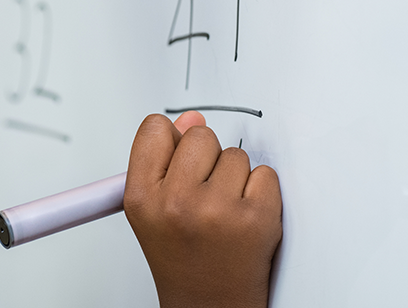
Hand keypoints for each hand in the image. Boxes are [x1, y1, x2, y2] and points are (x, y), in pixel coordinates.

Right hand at [124, 112, 282, 307]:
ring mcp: (218, 210)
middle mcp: (176, 203)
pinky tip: (245, 217)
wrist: (209, 306)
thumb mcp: (154, 210)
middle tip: (204, 193)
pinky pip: (265, 174)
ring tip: (224, 211)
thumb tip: (191, 119)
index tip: (178, 156)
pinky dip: (261, 192)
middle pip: (200, 135)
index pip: (155, 129)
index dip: (172, 139)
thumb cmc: (183, 257)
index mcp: (142, 198)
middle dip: (207, 158)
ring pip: (236, 155)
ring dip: (235, 178)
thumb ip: (166, 160)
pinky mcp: (257, 219)